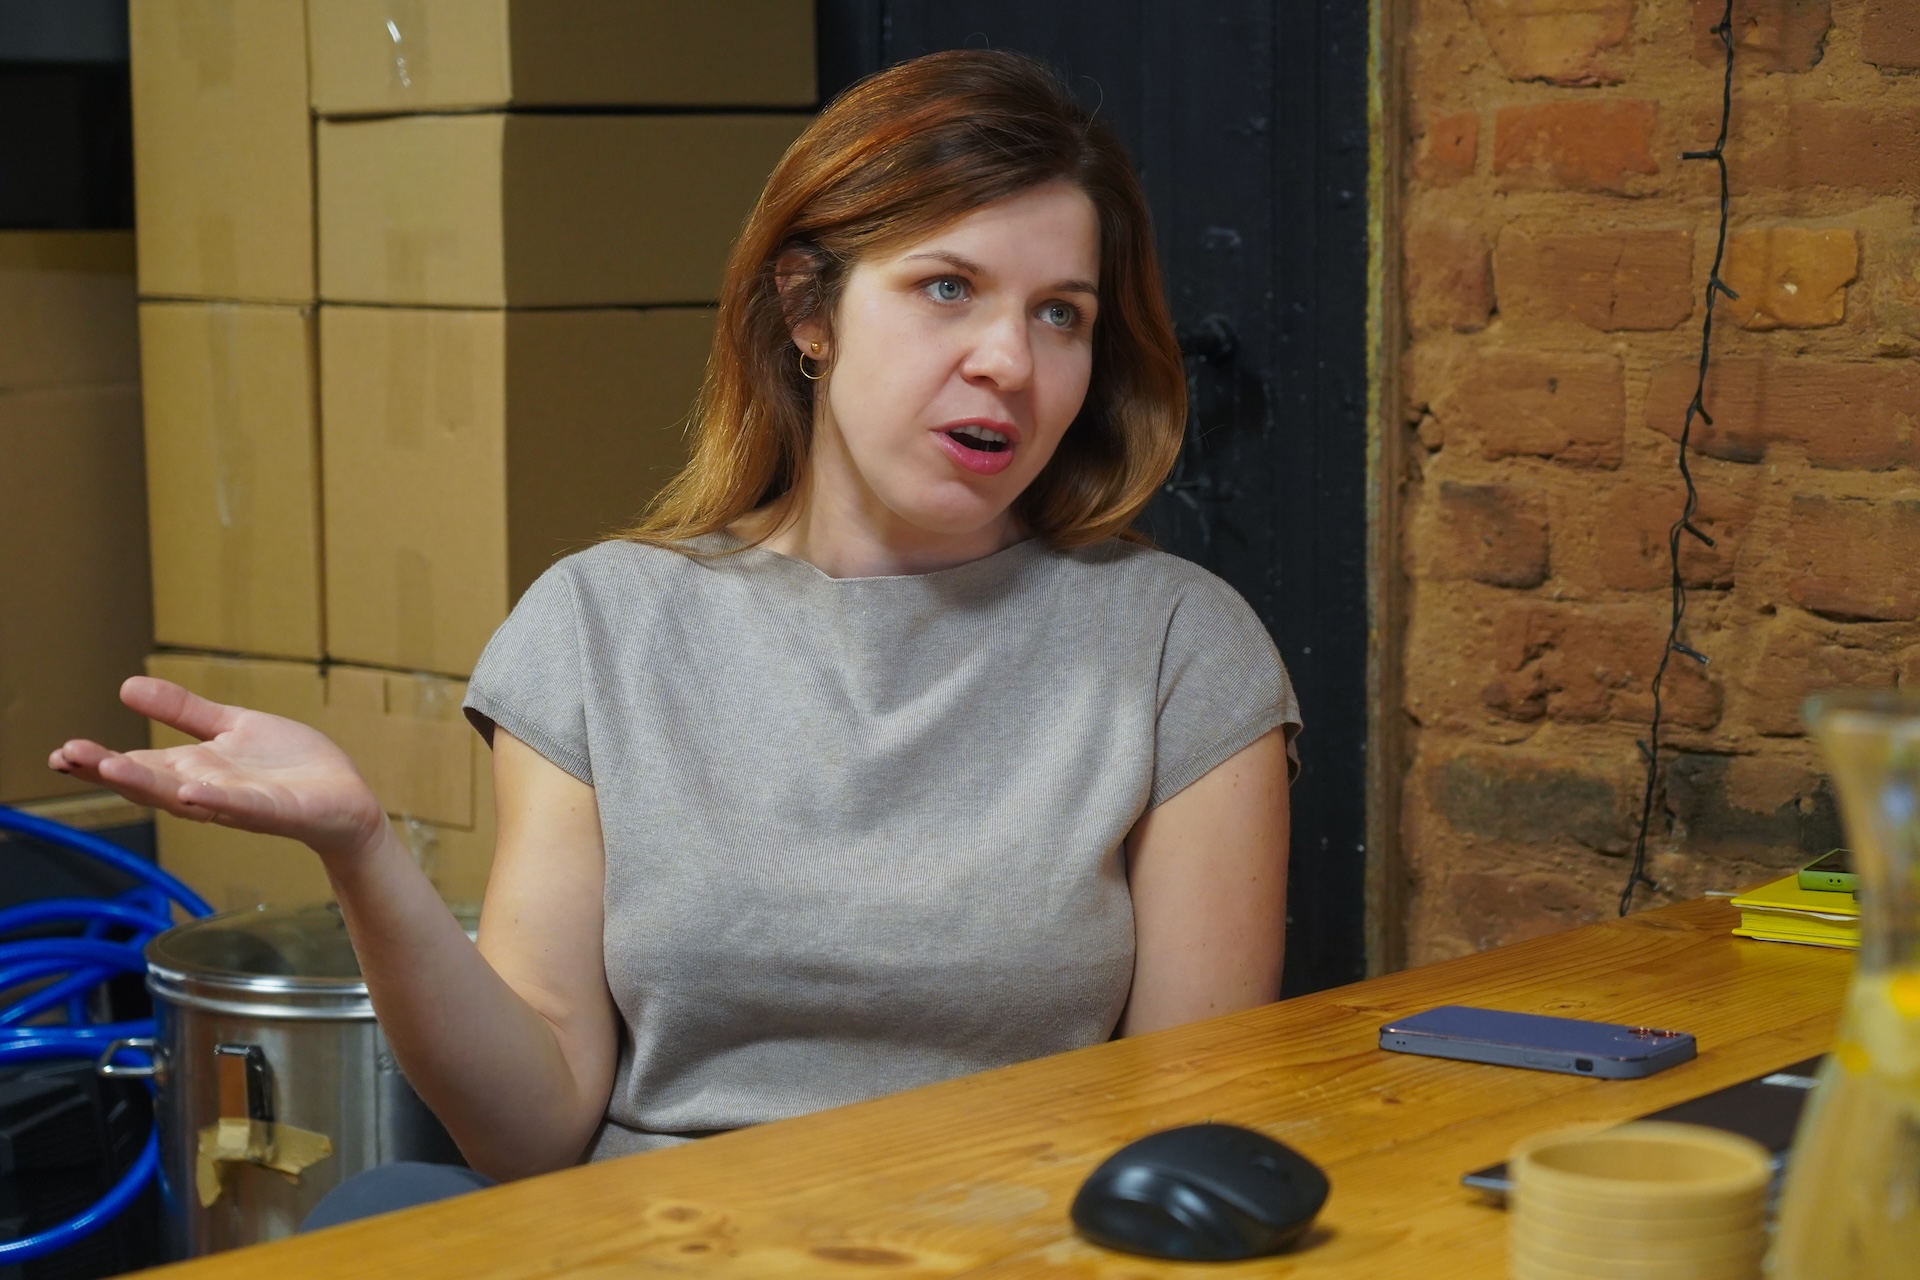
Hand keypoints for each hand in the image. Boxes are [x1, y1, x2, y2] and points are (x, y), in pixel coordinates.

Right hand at [49, 676, 388, 861]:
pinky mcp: (278, 811)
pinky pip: (244, 806)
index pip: (140, 764)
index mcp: (196, 769)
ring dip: (150, 784)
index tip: (60, 753)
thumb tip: (127, 686)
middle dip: (110, 769)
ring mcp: (242, 803)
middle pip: (152, 782)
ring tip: (111, 768)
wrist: (346, 798)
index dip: (100, 760)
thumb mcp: (233, 727)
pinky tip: (192, 790)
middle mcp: (210, 790)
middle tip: (68, 755)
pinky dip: (217, 799)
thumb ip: (185, 711)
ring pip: (188, 797)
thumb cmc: (289, 767)